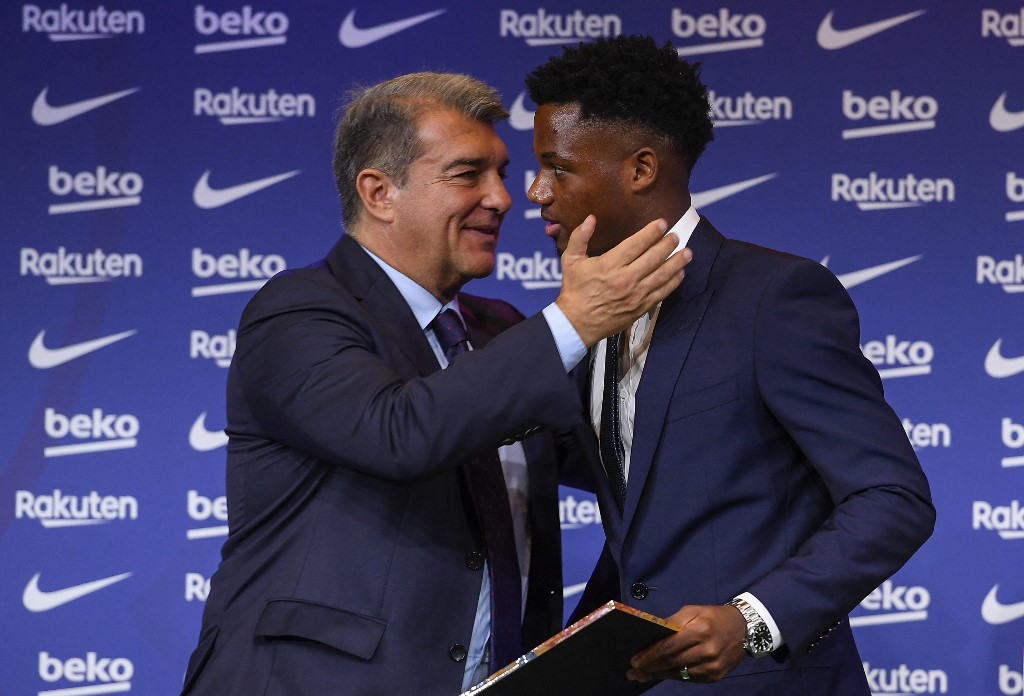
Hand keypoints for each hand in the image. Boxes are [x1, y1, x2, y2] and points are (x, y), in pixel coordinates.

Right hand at [555, 215, 691, 346]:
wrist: (577, 322)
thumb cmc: (575, 290)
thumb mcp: (570, 260)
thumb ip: (580, 237)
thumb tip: (591, 218)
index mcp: (609, 265)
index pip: (636, 244)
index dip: (652, 232)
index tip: (663, 223)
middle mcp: (626, 279)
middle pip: (654, 257)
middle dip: (668, 245)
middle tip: (677, 236)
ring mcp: (636, 294)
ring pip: (662, 275)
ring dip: (677, 262)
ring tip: (688, 252)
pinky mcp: (641, 307)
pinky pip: (662, 293)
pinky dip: (673, 282)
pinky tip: (680, 273)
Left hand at [626, 604, 746, 683]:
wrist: (744, 628)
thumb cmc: (713, 616)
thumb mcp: (693, 610)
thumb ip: (673, 622)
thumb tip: (653, 635)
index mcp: (700, 630)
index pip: (668, 646)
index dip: (649, 655)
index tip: (634, 661)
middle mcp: (707, 650)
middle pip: (671, 662)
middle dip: (649, 668)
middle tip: (632, 673)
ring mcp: (712, 666)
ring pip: (679, 673)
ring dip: (659, 675)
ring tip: (642, 676)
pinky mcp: (716, 676)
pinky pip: (689, 679)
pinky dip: (674, 676)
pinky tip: (662, 675)